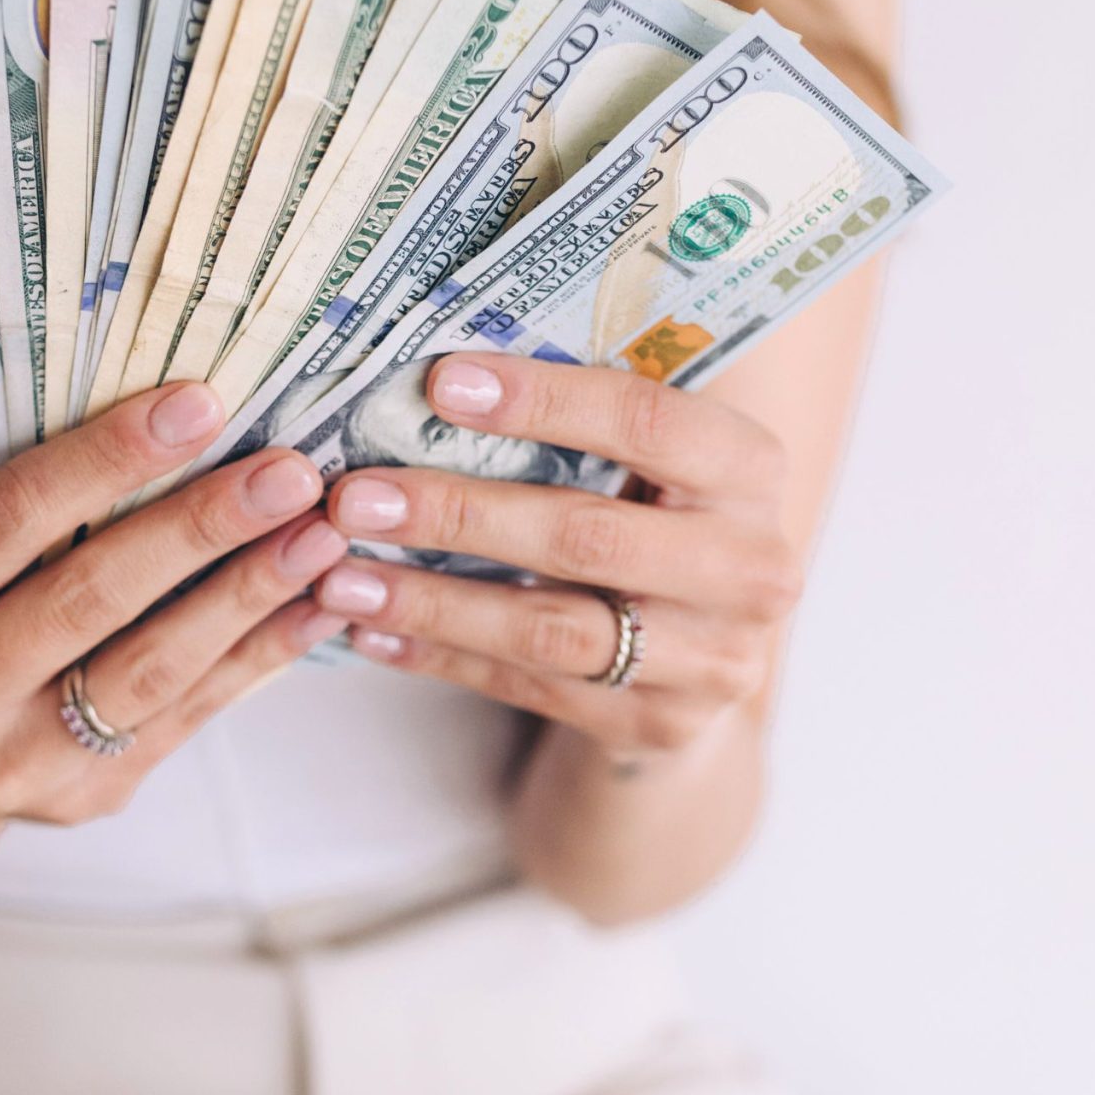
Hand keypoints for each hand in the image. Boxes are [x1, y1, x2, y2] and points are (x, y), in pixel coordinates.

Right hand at [0, 384, 349, 823]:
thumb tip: (184, 417)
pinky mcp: (81, 798)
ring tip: (319, 534)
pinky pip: (189, 715)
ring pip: (151, 668)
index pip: (6, 519)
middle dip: (199, 527)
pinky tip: (315, 604)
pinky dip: (259, 654)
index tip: (199, 404)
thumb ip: (30, 507)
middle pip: (88, 597)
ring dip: (246, 594)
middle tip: (286, 472)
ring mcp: (8, 763)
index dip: (106, 459)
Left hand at [313, 355, 801, 756]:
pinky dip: (443, 659)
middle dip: (459, 513)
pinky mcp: (663, 725)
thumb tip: (435, 370)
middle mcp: (752, 568)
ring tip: (342, 579)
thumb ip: (580, 419)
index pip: (650, 422)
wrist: (708, 655)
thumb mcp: (650, 461)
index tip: (441, 382)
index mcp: (750, 470)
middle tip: (357, 497)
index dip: (546, 400)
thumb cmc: (653, 518)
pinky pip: (533, 690)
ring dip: (434, 603)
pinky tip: (372, 634)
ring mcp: (713, 659)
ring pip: (552, 630)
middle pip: (589, 536)